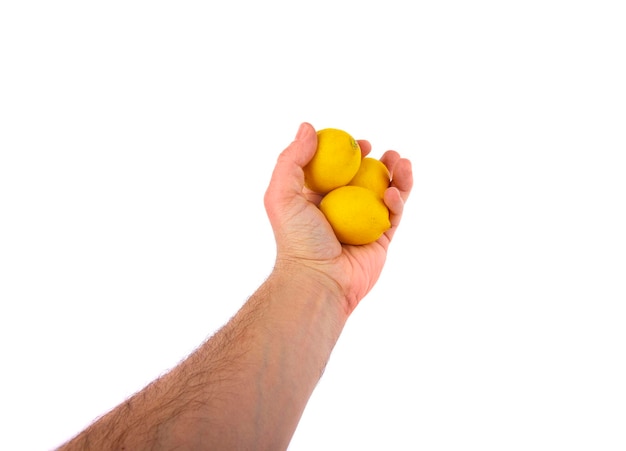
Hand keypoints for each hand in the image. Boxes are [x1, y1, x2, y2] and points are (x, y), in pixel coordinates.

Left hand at [264, 123, 412, 313]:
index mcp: (317, 199)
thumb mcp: (282, 195)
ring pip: (385, 194)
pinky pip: (394, 215)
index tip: (359, 142)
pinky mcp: (381, 240)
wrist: (320, 281)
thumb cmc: (298, 240)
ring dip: (396, 176)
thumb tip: (308, 127)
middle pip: (365, 179)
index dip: (349, 153)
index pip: (336, 169)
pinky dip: (398, 201)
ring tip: (400, 162)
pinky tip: (394, 194)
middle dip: (379, 162)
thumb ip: (292, 160)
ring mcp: (363, 225)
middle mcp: (341, 211)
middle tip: (385, 152)